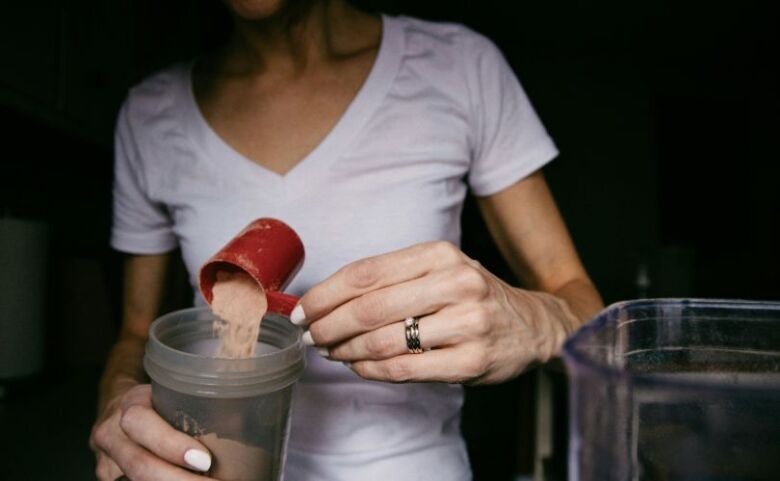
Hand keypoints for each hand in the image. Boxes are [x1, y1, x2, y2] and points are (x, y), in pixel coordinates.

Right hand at [90, 384, 213, 480]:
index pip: (143, 426)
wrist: (120, 407)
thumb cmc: (156, 399)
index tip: (205, 460)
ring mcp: (107, 463)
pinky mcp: (111, 478)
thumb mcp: (173, 391)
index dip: (172, 446)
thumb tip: (245, 419)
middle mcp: (112, 436)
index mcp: (129, 406)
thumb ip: (197, 404)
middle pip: (139, 466)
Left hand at [293, 241, 579, 383]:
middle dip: (328, 325)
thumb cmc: (471, 296)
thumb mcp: (438, 270)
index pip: (366, 272)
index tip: (303, 309)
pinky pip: (406, 368)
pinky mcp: (472, 360)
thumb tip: (326, 300)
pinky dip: (372, 370)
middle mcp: (456, 282)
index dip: (325, 294)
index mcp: (439, 254)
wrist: (532, 325)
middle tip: (310, 336)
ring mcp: (467, 322)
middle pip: (369, 307)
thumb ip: (390, 279)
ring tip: (331, 352)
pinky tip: (359, 366)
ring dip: (346, 351)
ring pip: (384, 340)